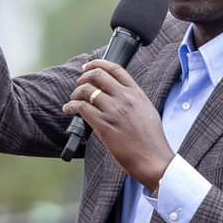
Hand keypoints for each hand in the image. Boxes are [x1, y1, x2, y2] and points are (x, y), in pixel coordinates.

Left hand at [62, 60, 174, 191]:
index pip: (115, 69)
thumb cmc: (151, 140)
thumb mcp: (147, 111)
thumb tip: (118, 94)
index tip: (88, 66)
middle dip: (84, 76)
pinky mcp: (103, 125)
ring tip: (74, 99)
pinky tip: (68, 109)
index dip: (98, 64)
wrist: (153, 159)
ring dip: (76, 93)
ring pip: (86, 90)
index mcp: (136, 93)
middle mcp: (124, 98)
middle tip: (79, 83)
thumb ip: (133, 99)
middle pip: (97, 75)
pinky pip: (81, 107)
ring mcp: (114, 111)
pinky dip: (71, 106)